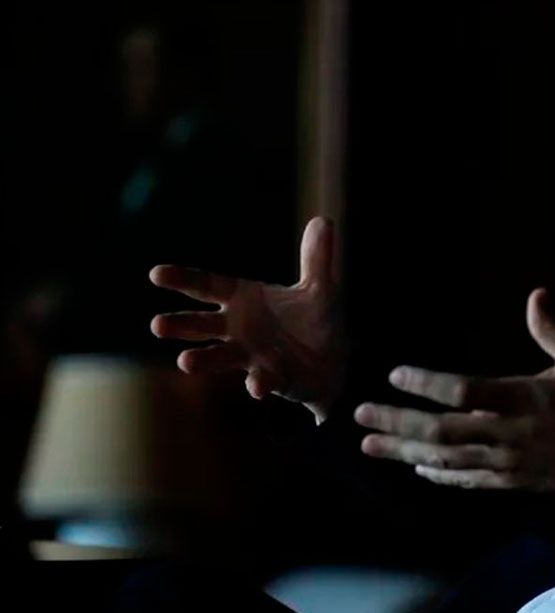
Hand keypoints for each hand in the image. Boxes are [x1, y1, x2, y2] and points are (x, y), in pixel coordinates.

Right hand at [149, 217, 344, 420]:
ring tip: (184, 361)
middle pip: (201, 323)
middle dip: (180, 324)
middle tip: (158, 325)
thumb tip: (324, 220)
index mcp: (243, 299)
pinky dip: (258, 383)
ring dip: (202, 359)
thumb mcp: (320, 288)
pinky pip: (262, 380)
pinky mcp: (272, 378)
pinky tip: (256, 386)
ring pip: (220, 356)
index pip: (207, 286)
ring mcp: (250, 355)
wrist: (334, 362)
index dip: (182, 279)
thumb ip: (317, 258)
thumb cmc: (315, 320)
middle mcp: (238, 328)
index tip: (156, 273)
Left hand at [353, 288, 554, 491]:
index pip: (468, 392)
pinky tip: (413, 464)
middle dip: (398, 423)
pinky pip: (466, 481)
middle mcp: (512, 435)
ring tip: (369, 443)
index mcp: (526, 399)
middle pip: (445, 432)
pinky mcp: (511, 482)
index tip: (394, 374)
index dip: (429, 385)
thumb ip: (554, 330)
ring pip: (448, 461)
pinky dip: (437, 474)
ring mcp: (509, 464)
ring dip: (404, 452)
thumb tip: (536, 293)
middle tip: (360, 413)